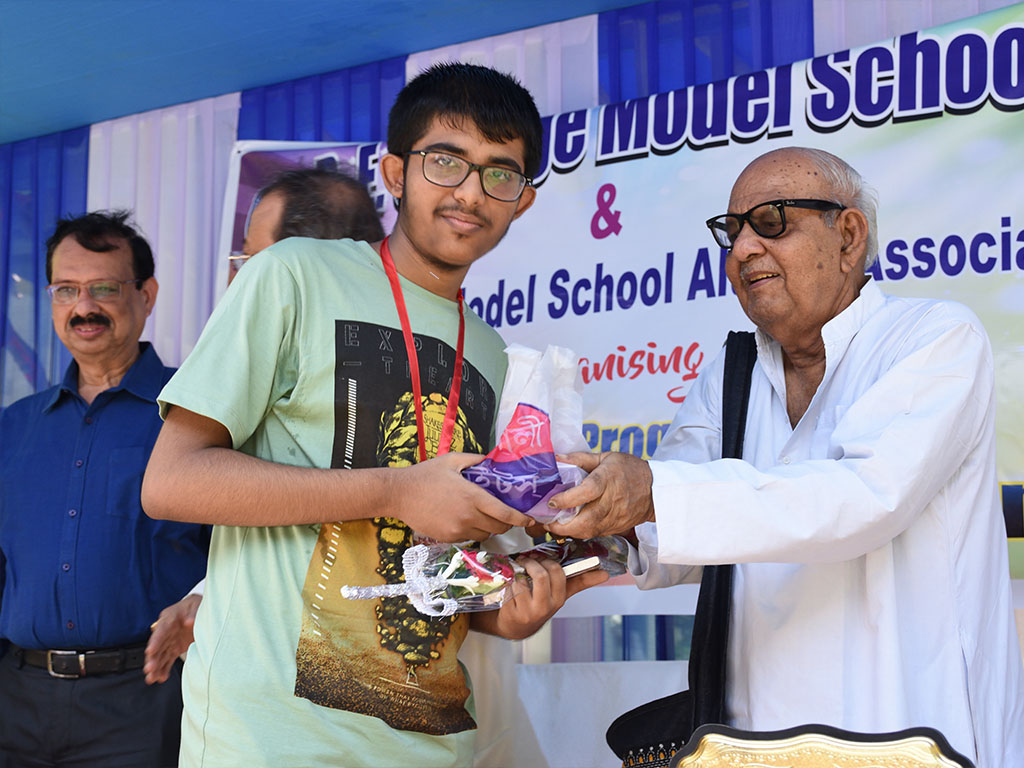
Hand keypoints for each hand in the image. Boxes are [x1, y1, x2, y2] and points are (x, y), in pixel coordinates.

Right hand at [144, 593, 200, 683]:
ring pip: (160, 655)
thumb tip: (190, 621)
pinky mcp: (174, 648)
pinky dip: (164, 669)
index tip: (150, 651)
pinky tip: (161, 678)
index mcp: (169, 617)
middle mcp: (166, 630)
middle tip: (149, 670)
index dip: (155, 641)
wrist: (199, 608)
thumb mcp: (197, 605)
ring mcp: (169, 640)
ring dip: (155, 667)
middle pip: (157, 645)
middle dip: (152, 658)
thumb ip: (193, 613)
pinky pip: (167, 659)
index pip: (161, 630)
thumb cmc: (197, 605)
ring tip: (152, 679)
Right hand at [388, 452, 533, 541]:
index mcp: (472, 497)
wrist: (398, 494)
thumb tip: (492, 459)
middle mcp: (467, 516)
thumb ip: (475, 460)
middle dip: (506, 523)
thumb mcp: (452, 460)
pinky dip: (473, 531)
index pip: (504, 513)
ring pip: (485, 535)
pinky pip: (469, 538)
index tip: (529, 518)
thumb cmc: (425, 475)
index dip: (520, 518)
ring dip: (490, 528)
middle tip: (506, 515)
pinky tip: (466, 519)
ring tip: (484, 516)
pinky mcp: (447, 538)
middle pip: (498, 528)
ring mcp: (457, 530)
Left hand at [476, 557, 609, 639]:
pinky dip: (508, 582)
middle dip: (532, 562)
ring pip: (523, 579)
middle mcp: (546, 606)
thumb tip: (605, 574)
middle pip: (542, 574)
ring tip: (518, 572)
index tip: (544, 558)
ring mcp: (529, 610)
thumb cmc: (540, 604)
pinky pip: (509, 587)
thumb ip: (580, 582)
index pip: (560, 573)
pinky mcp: (512, 611)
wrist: (516, 626)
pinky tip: (510, 586)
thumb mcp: (560, 594)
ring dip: (518, 572)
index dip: (551, 562)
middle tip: (527, 560)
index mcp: (560, 598)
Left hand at [542, 451, 654, 539]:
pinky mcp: (616, 527)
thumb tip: (557, 458)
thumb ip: (580, 458)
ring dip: (569, 532)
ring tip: (555, 526)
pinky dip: (580, 532)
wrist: (655, 490)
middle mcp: (612, 501)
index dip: (568, 499)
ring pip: (589, 531)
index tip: (553, 502)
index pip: (587, 492)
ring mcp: (615, 517)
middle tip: (547, 522)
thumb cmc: (630, 470)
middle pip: (586, 519)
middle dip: (563, 526)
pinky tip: (570, 527)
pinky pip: (595, 533)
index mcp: (608, 479)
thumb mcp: (606, 457)